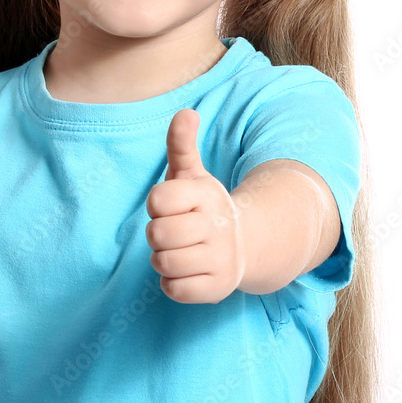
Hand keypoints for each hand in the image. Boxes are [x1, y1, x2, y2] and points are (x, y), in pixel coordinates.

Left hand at [145, 108, 243, 303]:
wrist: (245, 244)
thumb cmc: (203, 207)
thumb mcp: (191, 174)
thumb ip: (182, 144)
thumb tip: (186, 112)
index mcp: (206, 195)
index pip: (158, 199)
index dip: (156, 204)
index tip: (169, 205)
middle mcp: (216, 227)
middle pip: (157, 235)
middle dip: (156, 234)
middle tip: (172, 231)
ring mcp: (219, 259)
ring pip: (164, 263)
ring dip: (162, 259)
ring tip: (178, 250)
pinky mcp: (216, 289)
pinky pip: (174, 290)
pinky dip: (171, 283)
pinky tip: (185, 271)